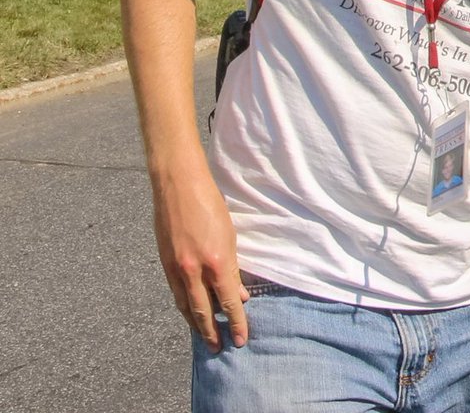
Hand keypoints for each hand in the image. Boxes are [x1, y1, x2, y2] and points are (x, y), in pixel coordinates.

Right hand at [152, 169, 249, 352]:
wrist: (178, 184)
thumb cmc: (209, 204)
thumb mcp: (229, 235)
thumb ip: (233, 268)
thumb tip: (238, 294)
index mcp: (215, 262)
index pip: (228, 302)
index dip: (236, 323)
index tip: (241, 339)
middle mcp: (193, 270)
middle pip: (203, 311)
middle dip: (212, 333)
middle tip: (219, 349)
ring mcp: (176, 268)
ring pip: (185, 306)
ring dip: (195, 324)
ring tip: (204, 337)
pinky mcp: (165, 263)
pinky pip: (176, 293)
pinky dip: (184, 306)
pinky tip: (189, 312)